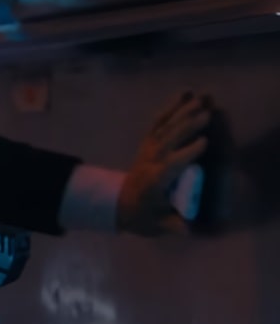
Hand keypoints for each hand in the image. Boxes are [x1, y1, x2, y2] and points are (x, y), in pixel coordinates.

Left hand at [117, 90, 210, 236]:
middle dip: (186, 126)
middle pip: (168, 140)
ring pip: (163, 127)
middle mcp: (150, 161)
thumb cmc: (142, 216)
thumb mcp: (156, 224)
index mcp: (155, 180)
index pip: (171, 164)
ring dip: (181, 112)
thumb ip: (171, 225)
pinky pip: (157, 122)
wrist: (117, 205)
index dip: (186, 154)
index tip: (203, 143)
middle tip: (206, 113)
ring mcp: (147, 150)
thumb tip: (186, 229)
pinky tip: (183, 94)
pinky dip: (170, 107)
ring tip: (200, 98)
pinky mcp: (147, 143)